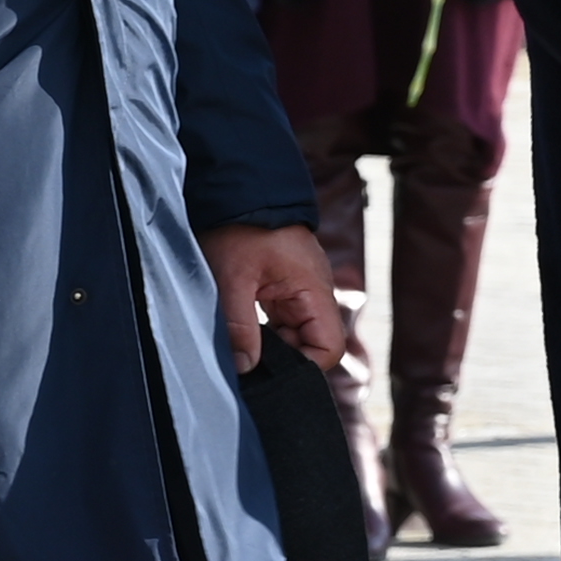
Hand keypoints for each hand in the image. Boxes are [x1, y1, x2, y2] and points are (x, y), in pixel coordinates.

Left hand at [208, 220, 348, 376]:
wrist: (236, 190)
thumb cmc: (239, 229)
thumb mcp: (233, 279)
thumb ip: (240, 327)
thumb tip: (246, 368)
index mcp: (314, 292)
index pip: (328, 349)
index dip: (303, 367)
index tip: (267, 370)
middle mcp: (313, 295)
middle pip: (310, 346)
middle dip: (280, 357)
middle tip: (245, 358)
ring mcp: (298, 292)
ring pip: (292, 336)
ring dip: (268, 345)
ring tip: (239, 343)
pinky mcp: (281, 288)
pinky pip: (279, 321)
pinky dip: (262, 332)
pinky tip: (240, 331)